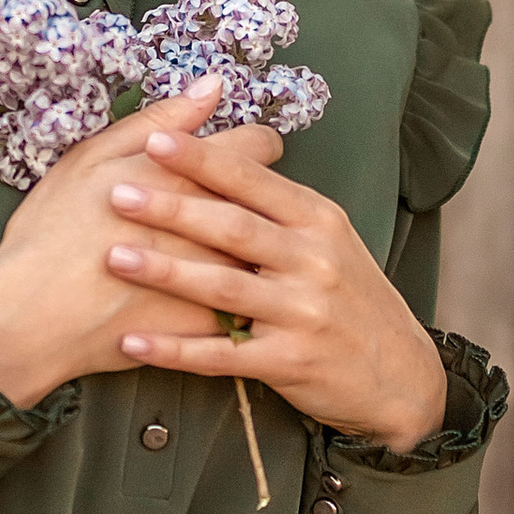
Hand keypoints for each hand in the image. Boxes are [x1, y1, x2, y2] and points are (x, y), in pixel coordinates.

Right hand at [0, 77, 273, 409]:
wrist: (30, 319)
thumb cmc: (52, 232)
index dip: (252, 149)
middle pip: (267, 203)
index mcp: (185, 176)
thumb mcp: (92, 159)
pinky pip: (243, 306)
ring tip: (215, 252)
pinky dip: (233, 299)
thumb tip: (214, 85)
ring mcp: (215, 279)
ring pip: (260, 256)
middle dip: (252, 201)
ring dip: (248, 251)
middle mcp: (211, 225)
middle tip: (221, 208)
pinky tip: (207, 297)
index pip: (259, 149)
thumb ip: (159, 121)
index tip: (237, 160)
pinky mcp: (209, 325)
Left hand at [104, 130, 450, 452]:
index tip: (155, 139)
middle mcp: (314, 260)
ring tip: (114, 257)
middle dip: (172, 207)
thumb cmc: (350, 298)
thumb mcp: (330, 239)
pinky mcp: (290, 362)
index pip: (254, 180)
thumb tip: (221, 157)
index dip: (203, 159)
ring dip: (165, 271)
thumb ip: (279, 206)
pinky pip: (222, 354)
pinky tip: (133, 342)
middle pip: (233, 227)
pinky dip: (174, 349)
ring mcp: (303, 313)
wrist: (399, 374)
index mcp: (318, 220)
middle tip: (117, 192)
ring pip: (224, 287)